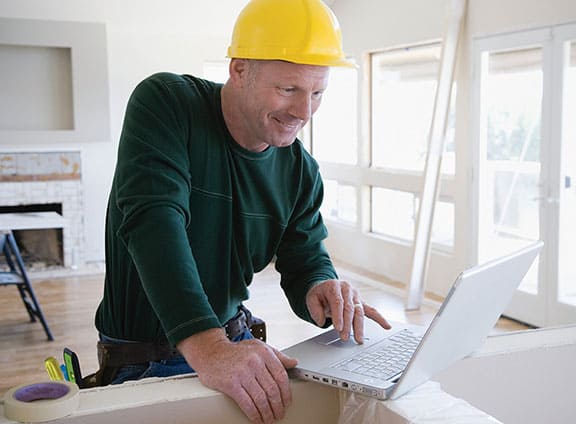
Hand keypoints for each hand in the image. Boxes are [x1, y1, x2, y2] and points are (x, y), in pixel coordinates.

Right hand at [178, 328, 297, 423]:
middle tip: (279, 414)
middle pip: (272, 389)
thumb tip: (293, 363)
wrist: (211, 353)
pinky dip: (254, 414)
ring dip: (267, 412)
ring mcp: (242, 372)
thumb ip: (277, 355)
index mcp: (263, 352)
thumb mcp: (258, 347)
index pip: (281, 376)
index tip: (287, 402)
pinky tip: (256, 418)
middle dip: (277, 405)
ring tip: (269, 419)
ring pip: (261, 398)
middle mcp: (254, 361)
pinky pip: (246, 403)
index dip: (286, 392)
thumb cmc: (235, 351)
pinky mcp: (231, 384)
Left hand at [306, 279, 390, 342]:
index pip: (338, 302)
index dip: (338, 316)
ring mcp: (356, 295)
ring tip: (359, 339)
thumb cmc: (319, 294)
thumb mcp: (311, 298)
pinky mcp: (361, 302)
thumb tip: (321, 321)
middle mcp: (347, 289)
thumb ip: (314, 309)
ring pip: (359, 312)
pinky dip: (380, 318)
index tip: (338, 328)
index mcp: (334, 286)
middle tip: (345, 337)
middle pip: (349, 308)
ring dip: (359, 326)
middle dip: (348, 324)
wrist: (326, 287)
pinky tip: (386, 326)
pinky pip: (371, 310)